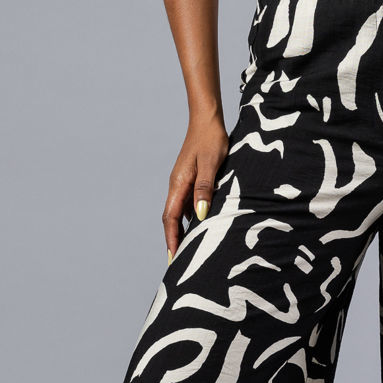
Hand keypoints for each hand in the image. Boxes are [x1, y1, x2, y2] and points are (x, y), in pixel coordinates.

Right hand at [163, 116, 229, 259]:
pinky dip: (191, 219)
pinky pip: (188, 204)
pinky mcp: (190, 179)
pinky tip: (201, 226)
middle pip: (172, 219)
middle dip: (174, 240)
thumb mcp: (212, 164)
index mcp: (179, 184)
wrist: (207, 119)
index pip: (171, 219)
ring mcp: (183, 182)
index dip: (172, 239)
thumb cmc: (212, 140)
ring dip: (183, 231)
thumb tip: (199, 215)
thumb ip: (205, 188)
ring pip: (180, 213)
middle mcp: (177, 185)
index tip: (173, 259)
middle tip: (178, 263)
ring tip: (190, 251)